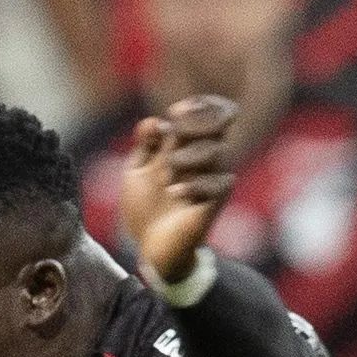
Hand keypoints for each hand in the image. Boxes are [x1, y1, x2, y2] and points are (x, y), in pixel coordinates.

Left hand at [119, 94, 240, 290]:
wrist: (152, 249)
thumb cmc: (147, 208)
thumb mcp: (136, 173)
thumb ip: (143, 146)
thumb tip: (152, 121)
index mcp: (189, 148)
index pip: (210, 115)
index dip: (200, 107)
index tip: (175, 111)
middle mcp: (205, 161)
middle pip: (220, 127)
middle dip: (198, 123)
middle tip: (177, 130)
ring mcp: (212, 182)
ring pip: (218, 152)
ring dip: (191, 156)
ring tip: (169, 170)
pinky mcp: (214, 204)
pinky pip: (219, 185)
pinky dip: (195, 186)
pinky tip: (174, 192)